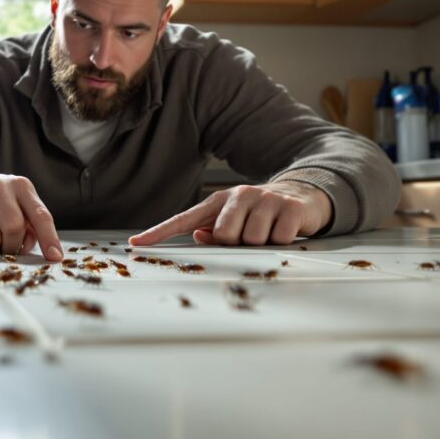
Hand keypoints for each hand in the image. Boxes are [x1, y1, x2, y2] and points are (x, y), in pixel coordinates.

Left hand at [128, 182, 332, 245]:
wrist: (303, 194)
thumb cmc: (261, 213)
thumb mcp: (234, 220)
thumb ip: (213, 231)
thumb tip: (199, 237)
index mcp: (218, 202)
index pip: (183, 219)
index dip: (158, 232)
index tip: (136, 244)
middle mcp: (239, 196)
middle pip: (224, 234)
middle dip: (237, 243)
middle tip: (249, 236)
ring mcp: (265, 199)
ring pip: (252, 239)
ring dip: (261, 243)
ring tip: (268, 232)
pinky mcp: (290, 207)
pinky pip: (279, 238)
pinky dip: (282, 241)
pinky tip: (284, 230)